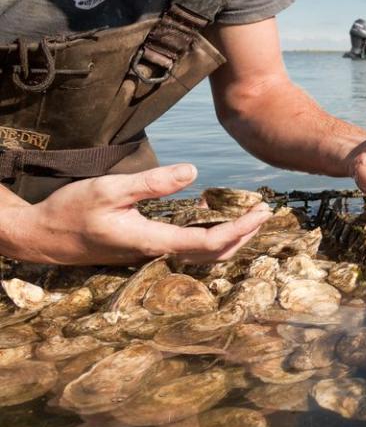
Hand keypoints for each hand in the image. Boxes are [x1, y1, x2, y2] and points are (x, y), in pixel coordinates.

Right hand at [1, 164, 272, 265]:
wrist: (40, 237)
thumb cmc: (71, 211)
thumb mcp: (110, 189)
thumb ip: (152, 183)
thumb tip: (194, 172)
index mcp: (151, 241)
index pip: (208, 243)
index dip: (239, 230)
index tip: (260, 213)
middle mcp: (155, 252)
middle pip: (212, 254)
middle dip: (243, 235)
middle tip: (265, 213)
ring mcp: (150, 253)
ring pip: (201, 254)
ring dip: (229, 237)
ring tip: (249, 216)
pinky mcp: (144, 248)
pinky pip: (186, 247)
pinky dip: (209, 235)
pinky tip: (211, 214)